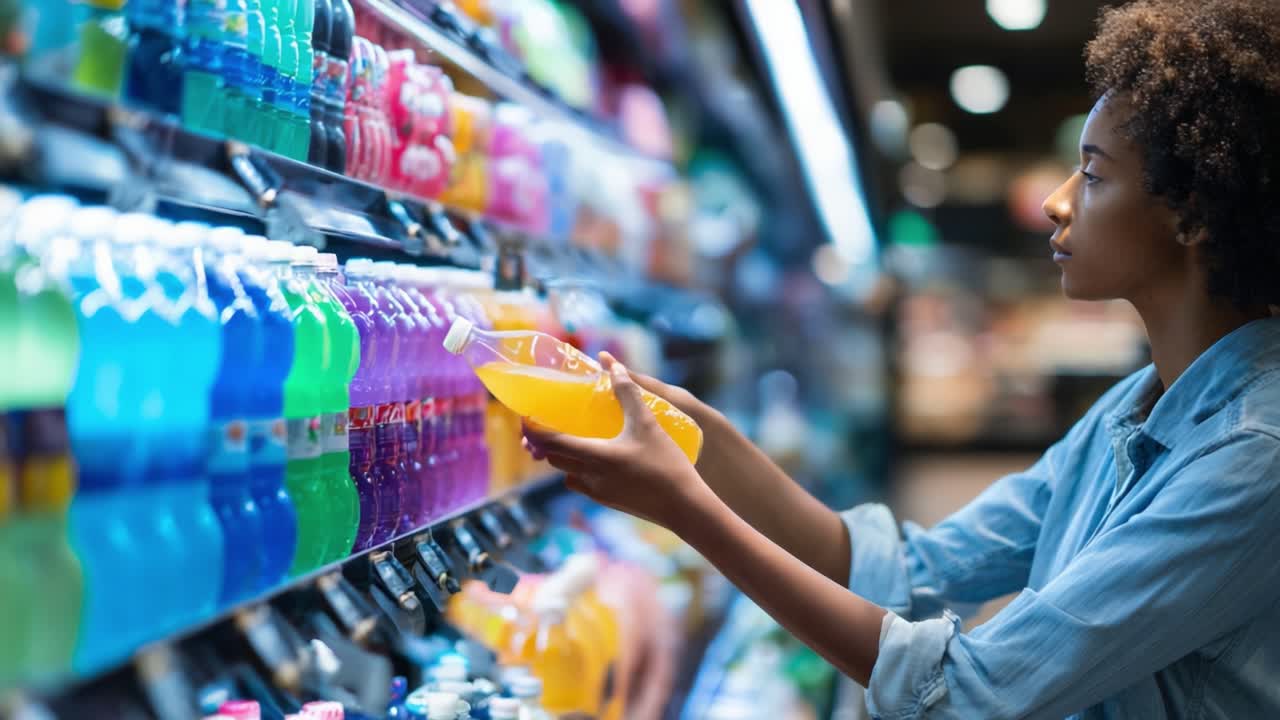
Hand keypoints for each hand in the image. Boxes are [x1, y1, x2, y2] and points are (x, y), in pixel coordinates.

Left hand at [522, 352, 712, 530]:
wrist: (684, 507)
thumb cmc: (666, 463)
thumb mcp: (647, 422)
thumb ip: (627, 392)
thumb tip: (613, 366)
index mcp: (594, 455)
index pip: (550, 442)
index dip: (534, 429)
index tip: (527, 417)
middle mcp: (589, 476)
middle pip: (554, 458)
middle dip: (547, 442)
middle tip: (548, 424)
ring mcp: (597, 492)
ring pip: (567, 473)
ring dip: (563, 457)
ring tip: (573, 440)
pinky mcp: (608, 502)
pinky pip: (582, 484)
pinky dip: (580, 471)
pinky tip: (598, 461)